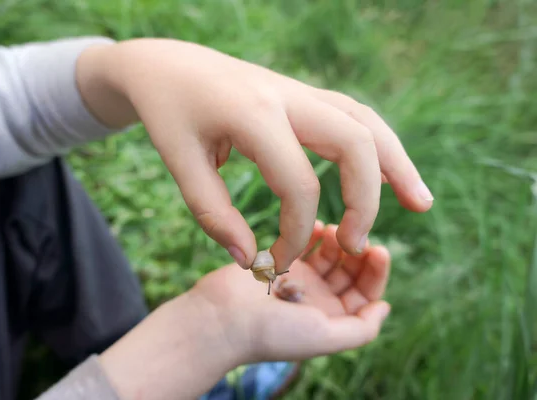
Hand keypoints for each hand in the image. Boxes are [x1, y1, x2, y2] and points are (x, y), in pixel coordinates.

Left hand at [77, 38, 432, 271]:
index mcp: (254, 114)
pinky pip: (354, 118)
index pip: (298, 184)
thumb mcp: (179, 163)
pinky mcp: (304, 96)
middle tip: (358, 245)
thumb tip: (251, 258)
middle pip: (355, 143)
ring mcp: (301, 91)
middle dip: (366, 200)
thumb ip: (212, 214)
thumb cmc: (169, 114)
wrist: (169, 64)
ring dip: (396, 164)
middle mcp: (288, 96)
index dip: (295, 233)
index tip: (277, 261)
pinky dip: (379, 147)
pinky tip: (390, 173)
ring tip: (420, 203)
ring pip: (366, 123)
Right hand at [190, 220, 390, 362]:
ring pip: (329, 256)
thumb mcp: (324, 337)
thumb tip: (385, 307)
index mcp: (331, 320)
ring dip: (337, 241)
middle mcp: (317, 300)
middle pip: (350, 272)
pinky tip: (317, 226)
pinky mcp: (279, 262)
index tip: (378, 250)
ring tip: (332, 230)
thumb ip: (361, 328)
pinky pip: (303, 244)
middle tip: (356, 235)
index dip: (376, 272)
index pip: (365, 293)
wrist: (221, 319)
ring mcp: (298, 280)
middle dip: (357, 253)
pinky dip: (313, 233)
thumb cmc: (271, 331)